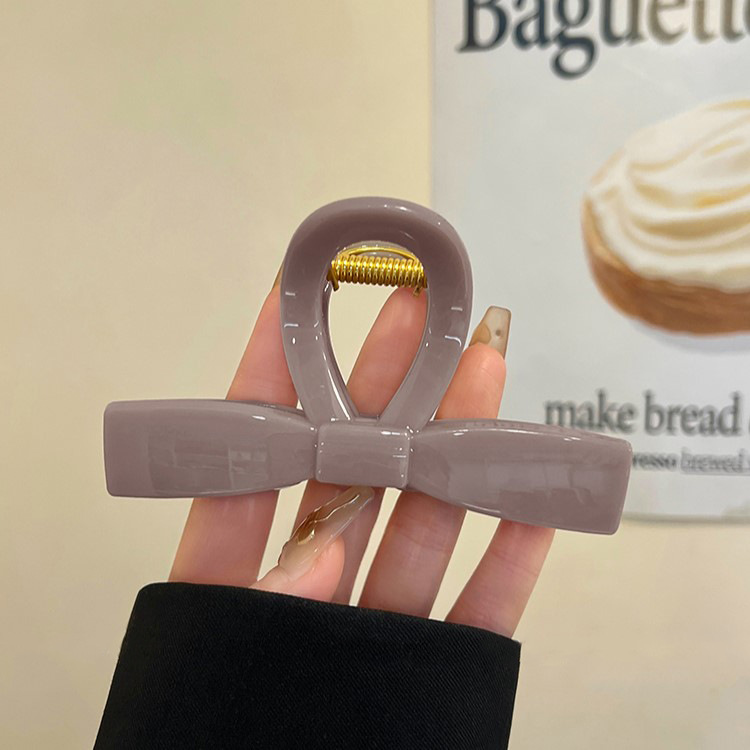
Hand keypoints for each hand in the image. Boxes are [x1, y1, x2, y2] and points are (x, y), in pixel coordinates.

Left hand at [169, 283, 553, 637]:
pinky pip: (480, 617)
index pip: (245, 469)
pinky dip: (510, 565)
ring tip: (485, 369)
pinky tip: (539, 505)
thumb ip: (259, 611)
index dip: (267, 382)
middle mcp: (306, 601)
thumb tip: (308, 562)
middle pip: (348, 479)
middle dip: (383, 390)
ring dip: (456, 453)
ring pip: (421, 532)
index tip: (291, 301)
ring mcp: (373, 636)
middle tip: (414, 310)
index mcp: (228, 595)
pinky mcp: (430, 680)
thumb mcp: (223, 672)